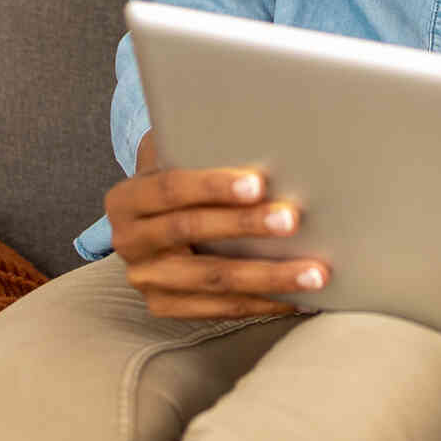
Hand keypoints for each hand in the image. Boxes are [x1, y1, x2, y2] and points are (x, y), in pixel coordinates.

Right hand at [104, 130, 329, 318]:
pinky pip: (220, 309)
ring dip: (268, 276)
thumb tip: (251, 132)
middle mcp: (129, 242)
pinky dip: (262, 303)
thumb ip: (193, 146)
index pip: (170, 189)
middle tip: (292, 220)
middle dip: (245, 225)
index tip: (257, 183)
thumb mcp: (171, 157)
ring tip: (313, 272)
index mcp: (127, 199)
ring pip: (212, 280)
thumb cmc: (175, 183)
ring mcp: (146, 279)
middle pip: (191, 232)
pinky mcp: (165, 307)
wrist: (146, 227)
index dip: (212, 185)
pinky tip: (298, 297)